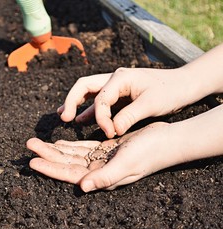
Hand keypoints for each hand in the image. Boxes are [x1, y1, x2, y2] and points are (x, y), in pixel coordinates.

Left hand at [27, 122, 181, 191]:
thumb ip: (104, 177)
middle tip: (28, 145)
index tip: (32, 162)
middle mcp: (98, 170)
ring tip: (37, 142)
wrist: (165, 141)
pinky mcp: (104, 149)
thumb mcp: (126, 164)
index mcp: (101, 177)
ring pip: (71, 155)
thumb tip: (82, 187)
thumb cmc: (149, 153)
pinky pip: (82, 148)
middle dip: (46, 155)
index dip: (50, 168)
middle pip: (66, 163)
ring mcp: (100, 160)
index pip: (69, 174)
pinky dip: (69, 146)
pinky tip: (58, 143)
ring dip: (54, 149)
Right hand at [57, 67, 191, 137]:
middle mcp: (114, 79)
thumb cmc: (169, 91)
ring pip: (88, 93)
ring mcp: (115, 87)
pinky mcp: (118, 96)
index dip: (101, 118)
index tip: (110, 133)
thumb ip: (130, 116)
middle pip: (84, 86)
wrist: (183, 85)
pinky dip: (89, 111)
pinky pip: (99, 102)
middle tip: (64, 117)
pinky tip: (80, 120)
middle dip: (72, 101)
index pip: (101, 99)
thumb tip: (112, 130)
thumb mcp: (151, 104)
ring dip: (76, 104)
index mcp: (120, 78)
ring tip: (64, 116)